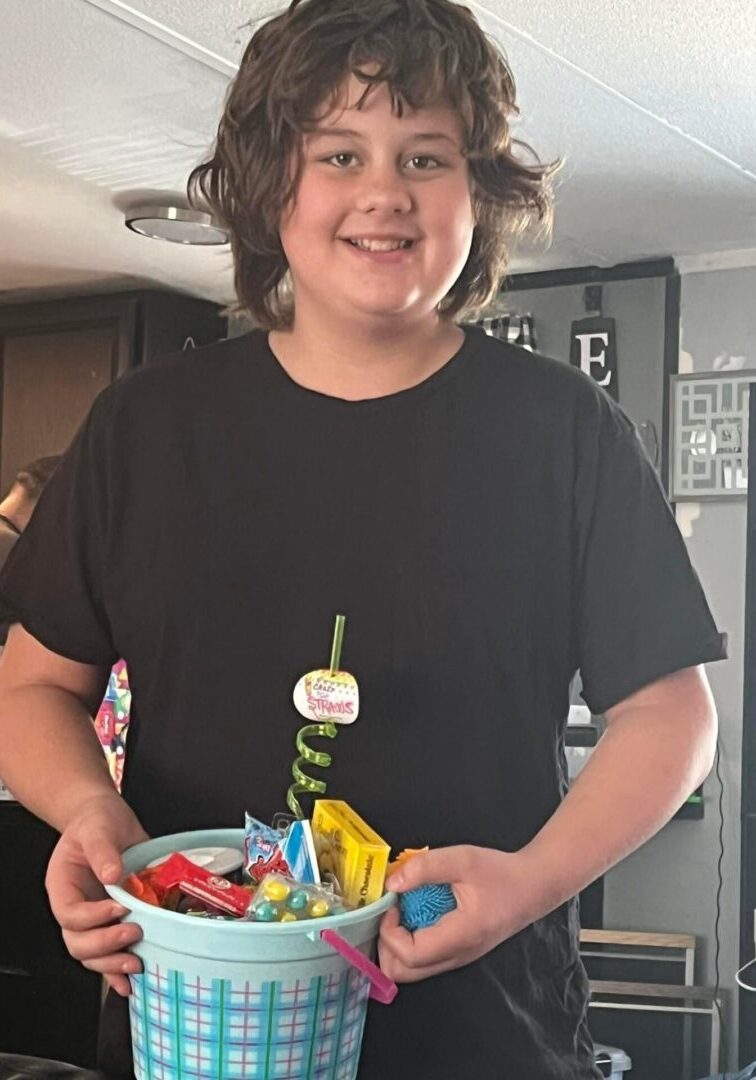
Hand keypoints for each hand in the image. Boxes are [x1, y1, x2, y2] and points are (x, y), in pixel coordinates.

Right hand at [45, 793, 148, 995]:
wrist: (106, 820)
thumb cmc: (97, 822)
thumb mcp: (98, 828)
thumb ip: (102, 850)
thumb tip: (112, 875)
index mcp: (63, 887)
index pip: (70, 914)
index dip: (93, 917)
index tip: (121, 907)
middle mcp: (74, 907)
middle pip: (77, 942)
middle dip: (105, 944)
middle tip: (134, 932)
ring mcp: (92, 919)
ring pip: (90, 955)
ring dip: (112, 963)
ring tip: (136, 962)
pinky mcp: (111, 924)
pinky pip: (107, 956)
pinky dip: (116, 973)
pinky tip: (129, 984)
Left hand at [378, 845, 548, 982]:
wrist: (534, 887)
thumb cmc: (501, 873)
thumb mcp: (463, 859)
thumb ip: (425, 868)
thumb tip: (392, 883)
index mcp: (460, 936)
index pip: (409, 955)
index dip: (389, 932)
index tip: (392, 903)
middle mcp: (457, 956)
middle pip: (403, 973)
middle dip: (386, 944)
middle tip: (393, 910)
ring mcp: (458, 958)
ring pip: (412, 970)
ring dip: (397, 944)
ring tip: (404, 910)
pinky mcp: (459, 952)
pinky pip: (425, 960)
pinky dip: (411, 942)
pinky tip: (418, 913)